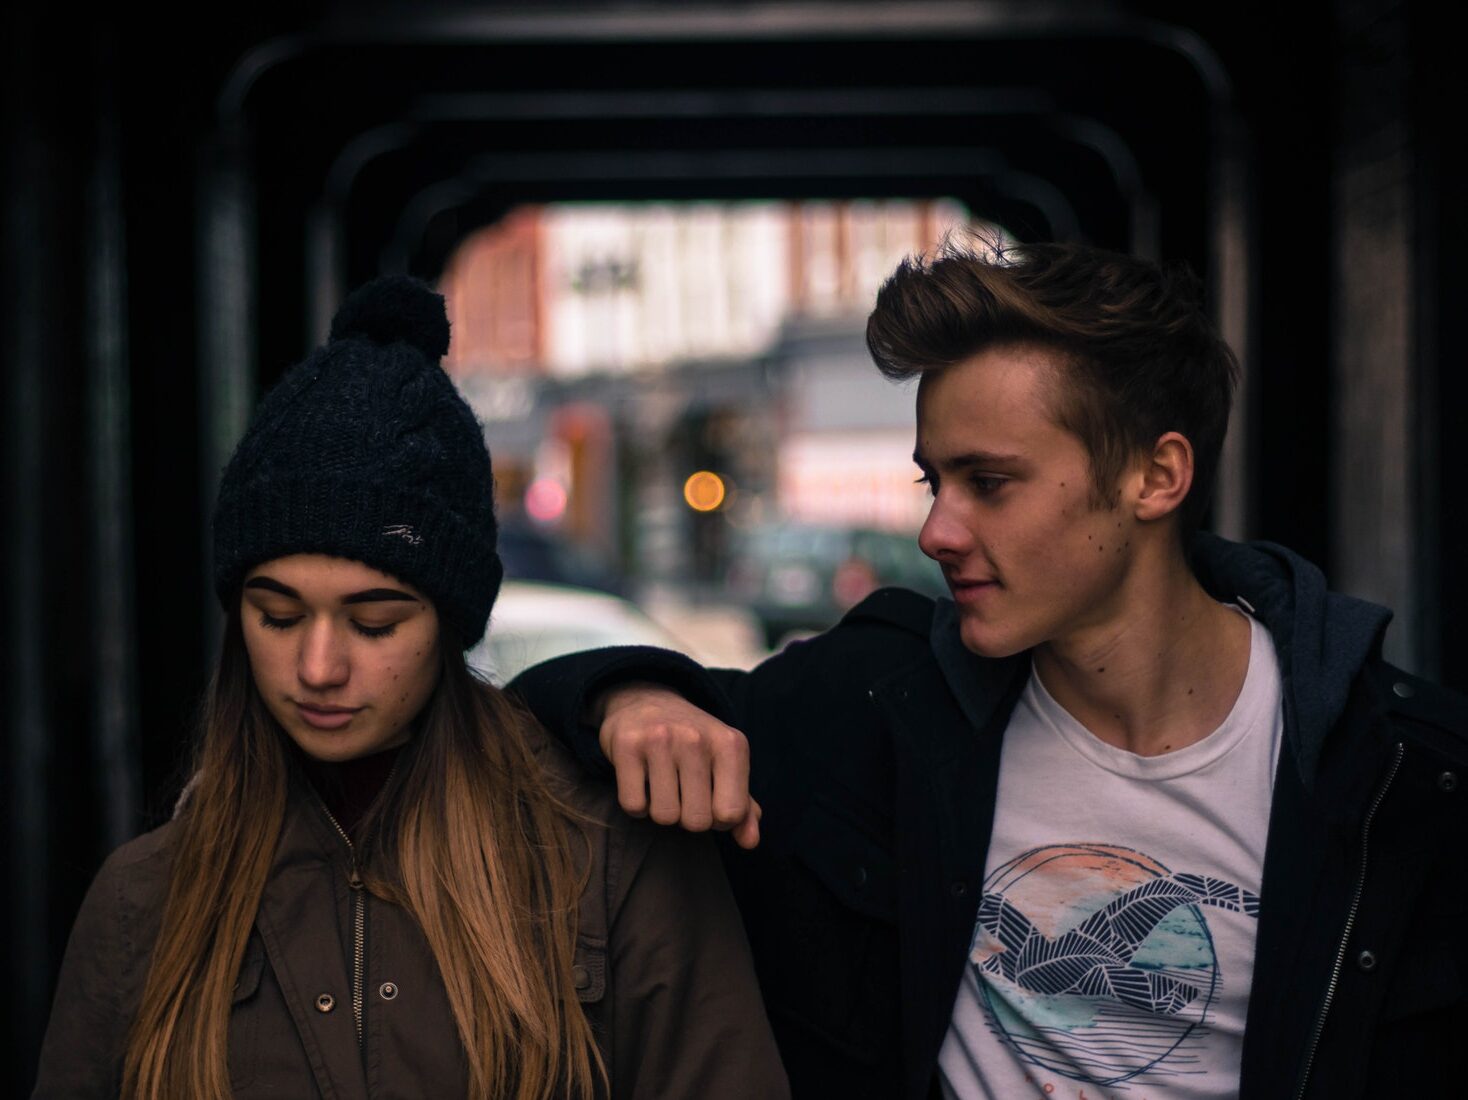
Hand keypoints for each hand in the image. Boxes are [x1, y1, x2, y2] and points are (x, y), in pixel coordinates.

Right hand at [594, 682, 760, 848]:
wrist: (647, 700)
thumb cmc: (693, 743)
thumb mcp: (725, 765)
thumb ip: (742, 806)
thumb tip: (750, 842)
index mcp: (730, 744)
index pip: (731, 813)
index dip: (719, 819)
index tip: (709, 800)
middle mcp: (697, 738)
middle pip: (696, 821)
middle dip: (688, 817)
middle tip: (683, 793)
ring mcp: (660, 739)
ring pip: (664, 816)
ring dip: (662, 810)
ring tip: (662, 785)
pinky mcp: (627, 746)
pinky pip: (634, 806)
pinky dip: (637, 804)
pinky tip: (642, 781)